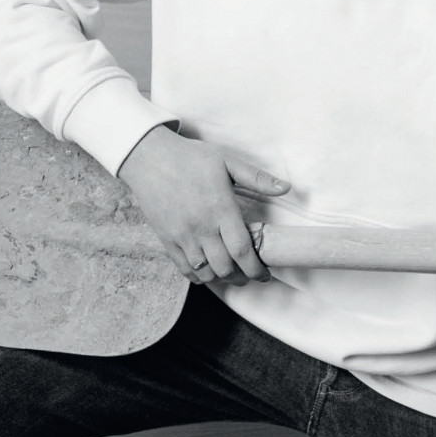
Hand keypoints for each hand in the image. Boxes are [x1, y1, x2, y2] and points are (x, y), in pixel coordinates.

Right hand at [118, 126, 289, 285]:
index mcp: (220, 209)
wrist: (149, 158)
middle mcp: (201, 227)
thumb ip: (257, 178)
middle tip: (250, 275)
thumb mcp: (227, 162)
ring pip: (206, 272)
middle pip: (225, 267)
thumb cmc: (190, 158)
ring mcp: (182, 236)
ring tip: (231, 274)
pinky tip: (207, 272)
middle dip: (242, 277)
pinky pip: (184, 268)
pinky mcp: (166, 240)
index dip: (256, 269)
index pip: (242, 250)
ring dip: (221, 279)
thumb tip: (286, 188)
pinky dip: (199, 276)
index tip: (265, 274)